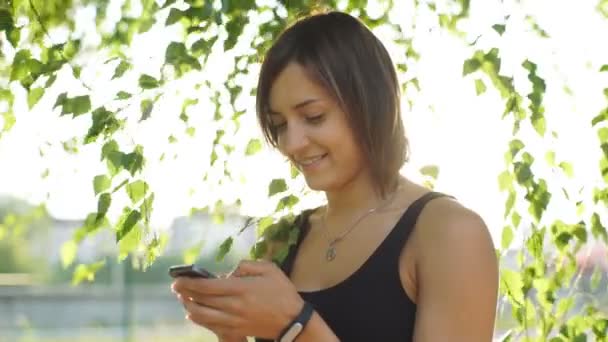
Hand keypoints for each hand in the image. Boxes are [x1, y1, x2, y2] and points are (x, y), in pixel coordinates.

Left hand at [171, 260, 303, 339]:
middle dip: (185, 293)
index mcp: (241, 288)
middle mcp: (234, 305)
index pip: (207, 286)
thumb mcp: (269, 269)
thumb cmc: (282, 292)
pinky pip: (211, 326)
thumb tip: (230, 271)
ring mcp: (234, 320)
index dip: (189, 283)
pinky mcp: (236, 330)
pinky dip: (199, 319)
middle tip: (176, 287)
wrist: (293, 320)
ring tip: (184, 299)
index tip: (179, 279)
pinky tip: (194, 313)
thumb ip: (247, 265)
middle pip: (201, 300)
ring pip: (202, 316)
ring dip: (189, 307)